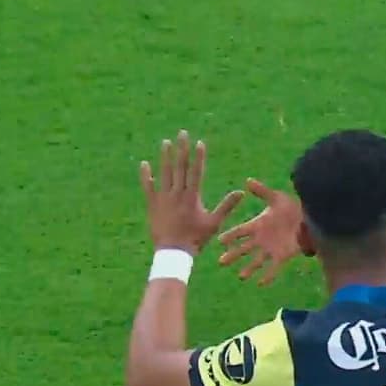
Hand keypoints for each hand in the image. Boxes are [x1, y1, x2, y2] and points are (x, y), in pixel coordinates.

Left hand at [139, 130, 244, 254]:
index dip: (198, 156)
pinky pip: (148, 187)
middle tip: (182, 134)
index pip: (196, 171)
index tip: (199, 143)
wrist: (173, 252)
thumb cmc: (196, 238)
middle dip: (182, 149)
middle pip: (180, 167)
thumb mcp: (214, 223)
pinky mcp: (152, 205)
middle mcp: (177, 194)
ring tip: (166, 142)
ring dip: (165, 157)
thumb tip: (241, 192)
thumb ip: (227, 206)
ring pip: (164, 173)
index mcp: (192, 196)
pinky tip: (144, 164)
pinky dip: (146, 175)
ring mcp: (163, 198)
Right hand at [216, 178, 303, 285]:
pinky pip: (273, 268)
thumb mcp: (276, 198)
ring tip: (241, 276)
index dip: (230, 235)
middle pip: (243, 249)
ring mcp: (270, 249)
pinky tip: (260, 283)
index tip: (219, 239)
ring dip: (249, 268)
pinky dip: (268, 276)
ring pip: (256, 261)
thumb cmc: (291, 207)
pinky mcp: (282, 256)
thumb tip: (248, 181)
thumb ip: (262, 191)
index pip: (240, 231)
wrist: (309, 218)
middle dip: (233, 255)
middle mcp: (261, 239)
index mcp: (257, 225)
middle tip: (221, 262)